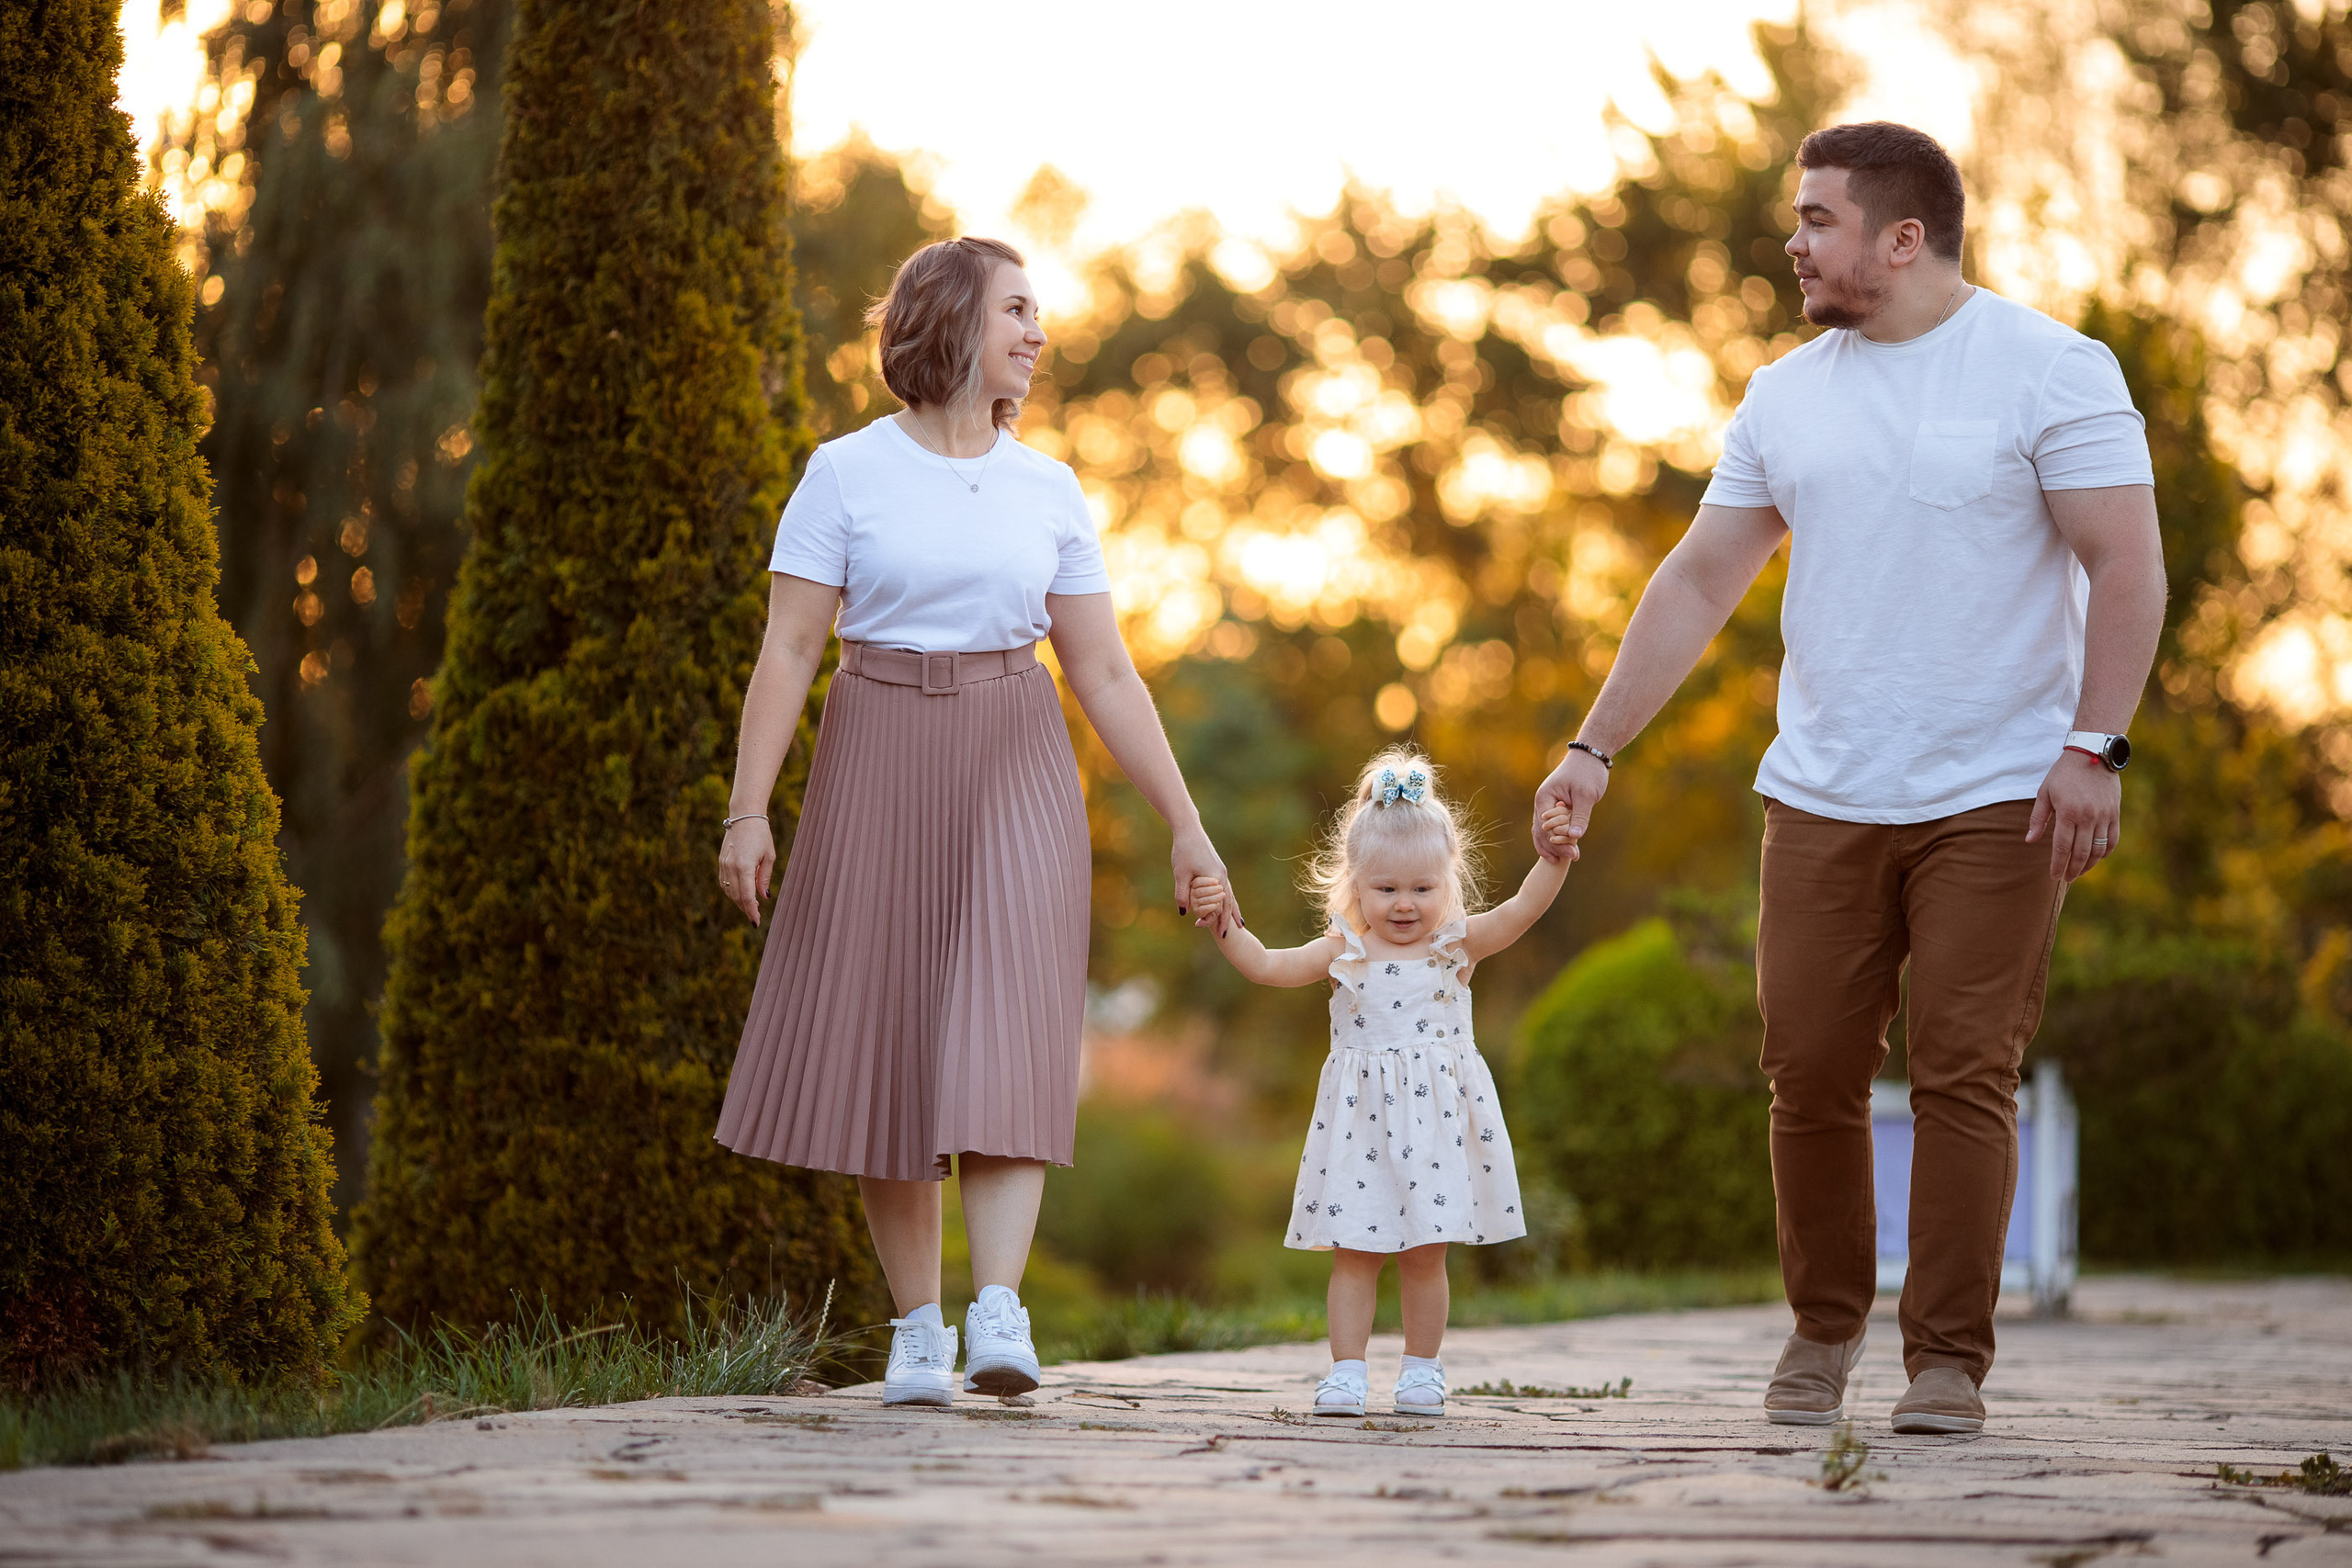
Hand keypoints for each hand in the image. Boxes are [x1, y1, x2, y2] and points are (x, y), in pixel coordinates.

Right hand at [717, 816, 775, 924]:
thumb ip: (764, 878)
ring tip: (750, 906)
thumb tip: (763, 897)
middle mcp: (731, 867)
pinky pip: (724, 882)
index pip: (747, 896)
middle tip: (755, 916)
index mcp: (745, 866)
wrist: (744, 816)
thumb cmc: (761, 835)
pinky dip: (731, 891)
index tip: (756, 922)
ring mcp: (724, 864)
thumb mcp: (769, 856)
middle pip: (737, 897)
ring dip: (738, 901)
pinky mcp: (721, 861)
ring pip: (729, 891)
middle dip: (746, 908)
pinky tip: (740, 894)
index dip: (751, 912)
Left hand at [1172, 825, 1239, 934]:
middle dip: (1229, 920)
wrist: (1189, 830)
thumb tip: (1184, 913)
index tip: (1202, 927)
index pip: (1218, 905)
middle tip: (1228, 936)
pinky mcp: (1218, 868)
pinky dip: (1229, 899)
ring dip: (1233, 910)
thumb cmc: (1184, 851)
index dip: (1211, 919)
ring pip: (1231, 896)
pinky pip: (1226, 889)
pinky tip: (1227, 903)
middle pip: (1229, 903)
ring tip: (1239, 924)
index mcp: (1215, 879)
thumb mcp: (1180, 874)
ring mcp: (1222, 872)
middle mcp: (1222, 876)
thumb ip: (1182, 894)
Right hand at [1532, 747, 1607, 861]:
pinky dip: (1558, 837)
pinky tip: (1566, 848)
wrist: (1591, 755)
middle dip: (1555, 847)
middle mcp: (1542, 803)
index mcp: (1544, 798)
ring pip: (1545, 831)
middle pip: (1541, 831)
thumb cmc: (1587, 771)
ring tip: (1566, 859)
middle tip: (1572, 858)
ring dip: (1555, 845)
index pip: (1545, 827)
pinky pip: (1553, 826)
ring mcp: (1548, 805)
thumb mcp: (1586, 795)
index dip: (1557, 842)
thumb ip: (1579, 816)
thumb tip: (1573, 838)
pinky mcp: (1558, 807)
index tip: (1572, 854)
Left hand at [2026, 750, 2121, 880]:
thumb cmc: (2063, 774)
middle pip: (2081, 852)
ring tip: (2079, 872)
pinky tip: (2096, 858)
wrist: (2092, 755)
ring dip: (2089, 864)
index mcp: (2068, 812)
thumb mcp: (2045, 793)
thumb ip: (2038, 819)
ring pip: (2098, 849)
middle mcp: (2088, 817)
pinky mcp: (2115, 813)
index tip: (2053, 876)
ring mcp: (2104, 816)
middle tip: (2066, 879)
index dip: (2058, 864)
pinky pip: (2112, 839)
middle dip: (2073, 869)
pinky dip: (2105, 852)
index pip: (2062, 847)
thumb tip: (2029, 841)